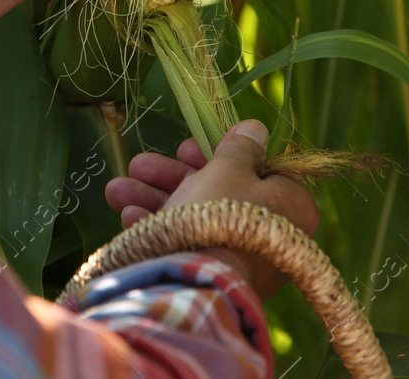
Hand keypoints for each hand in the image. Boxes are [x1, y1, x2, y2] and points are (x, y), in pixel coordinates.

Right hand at [104, 120, 318, 297]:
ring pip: (197, 217)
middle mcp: (272, 233)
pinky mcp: (218, 275)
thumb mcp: (228, 168)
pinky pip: (191, 243)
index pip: (258, 170)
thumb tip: (255, 127)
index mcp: (291, 205)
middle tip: (141, 164)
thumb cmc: (222, 214)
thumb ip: (239, 147)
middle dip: (170, 176)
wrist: (199, 280)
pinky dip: (161, 228)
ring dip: (154, 199)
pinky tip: (128, 217)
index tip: (186, 148)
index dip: (220, 154)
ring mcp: (244, 258)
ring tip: (117, 189)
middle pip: (218, 191)